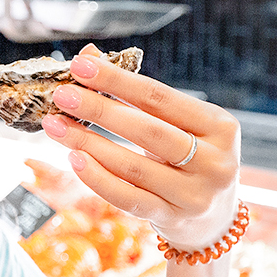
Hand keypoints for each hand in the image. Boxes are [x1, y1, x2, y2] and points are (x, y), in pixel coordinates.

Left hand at [40, 45, 240, 251]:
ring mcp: (196, 195)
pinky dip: (98, 178)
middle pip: (147, 130)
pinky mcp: (174, 219)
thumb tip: (88, 57)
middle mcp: (215, 161)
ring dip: (89, 144)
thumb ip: (137, 94)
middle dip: (99, 110)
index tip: (80, 67)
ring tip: (56, 126)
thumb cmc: (191, 159)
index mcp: (220, 125)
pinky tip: (75, 159)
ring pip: (133, 167)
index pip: (160, 98)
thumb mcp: (178, 125)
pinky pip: (128, 198)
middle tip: (62, 96)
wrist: (213, 219)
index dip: (118, 81)